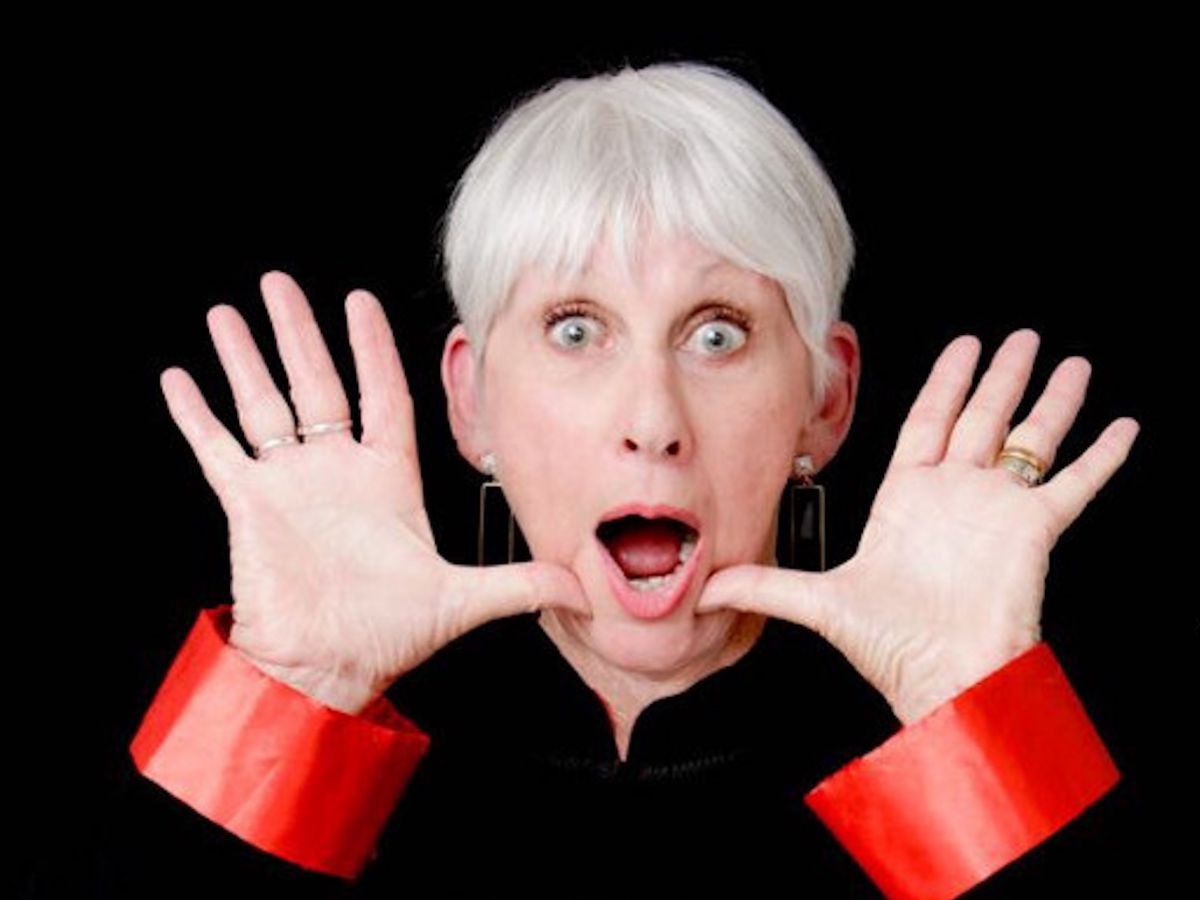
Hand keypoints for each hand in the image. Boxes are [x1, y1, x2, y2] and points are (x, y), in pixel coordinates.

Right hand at [159, 271, 587, 713]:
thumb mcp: (464, 600)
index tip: (360, 302)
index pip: (383, 395)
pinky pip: (218, 449)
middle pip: (318, 383)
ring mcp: (290, 484)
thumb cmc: (390, 636)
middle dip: (299, 332)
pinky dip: (197, 416)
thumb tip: (586, 589)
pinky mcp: (249, 504)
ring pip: (264, 404)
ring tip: (227, 312)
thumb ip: (522, 583)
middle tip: (280, 282)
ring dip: (245, 359)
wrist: (327, 671)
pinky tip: (180, 380)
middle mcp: (336, 472)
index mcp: (387, 480)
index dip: (373, 349)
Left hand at [696, 329, 1139, 724]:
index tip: (963, 347)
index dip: (945, 383)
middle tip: (1020, 336)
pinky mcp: (1033, 530)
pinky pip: (1074, 483)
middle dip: (999, 376)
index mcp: (907, 499)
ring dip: (1051, 402)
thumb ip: (765, 584)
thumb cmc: (888, 645)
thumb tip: (705, 586)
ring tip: (1070, 362)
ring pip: (1030, 439)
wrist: (941, 677)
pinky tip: (1121, 427)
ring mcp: (997, 509)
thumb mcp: (819, 602)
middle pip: (981, 419)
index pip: (928, 423)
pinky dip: (1100, 456)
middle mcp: (954, 496)